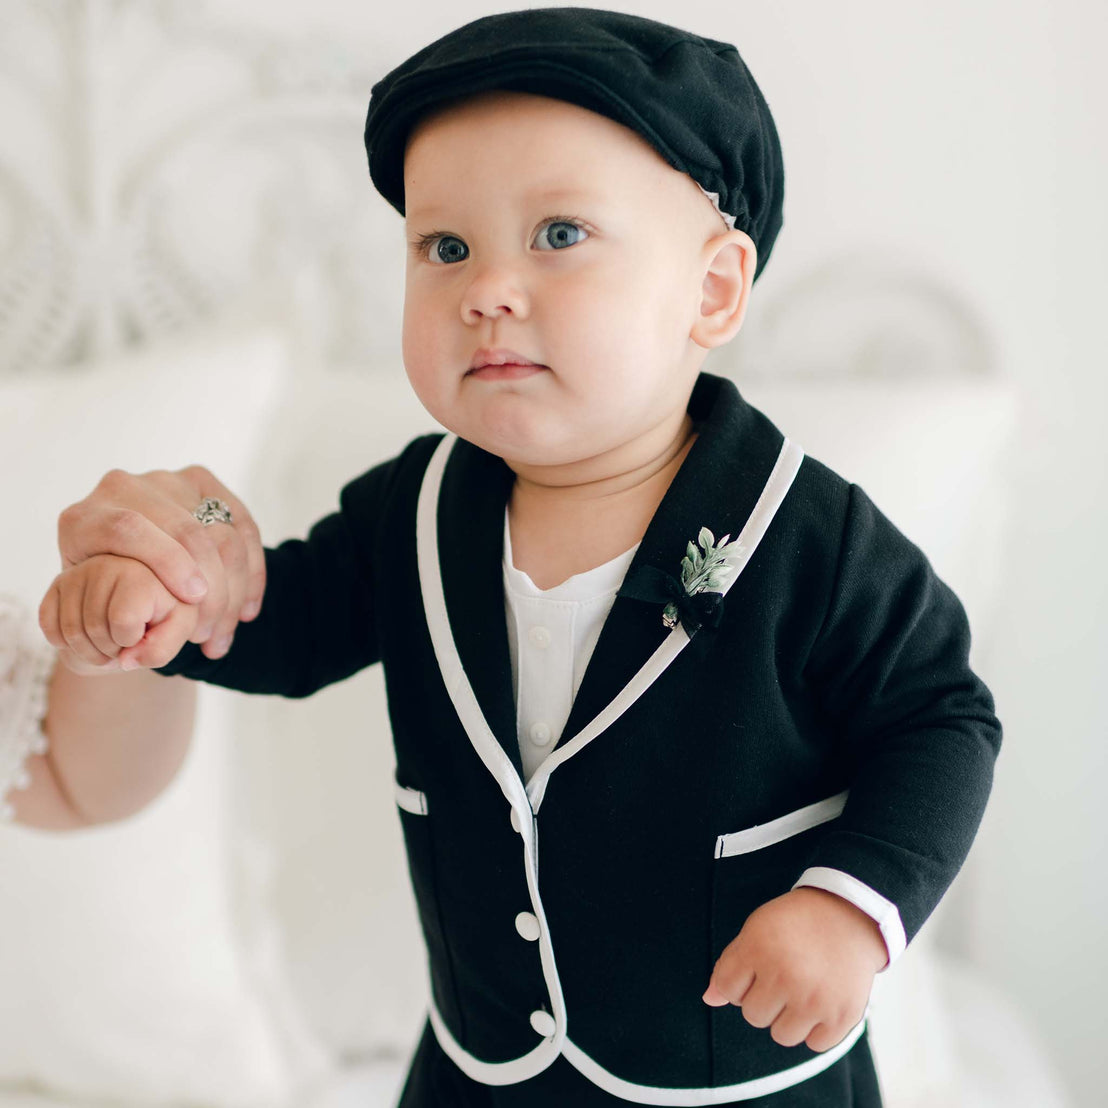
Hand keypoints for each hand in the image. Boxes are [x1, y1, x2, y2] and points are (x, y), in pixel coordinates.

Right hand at [40, 554, 200, 674]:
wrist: (139, 597)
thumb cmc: (164, 612)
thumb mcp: (177, 630)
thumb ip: (161, 649)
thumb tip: (126, 660)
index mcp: (139, 571)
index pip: (123, 621)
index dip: (132, 640)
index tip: (143, 632)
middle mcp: (104, 564)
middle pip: (95, 628)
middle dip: (112, 650)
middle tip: (125, 645)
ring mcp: (77, 572)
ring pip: (70, 631)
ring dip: (89, 652)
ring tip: (109, 645)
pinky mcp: (58, 583)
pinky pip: (48, 625)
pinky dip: (66, 643)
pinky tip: (87, 638)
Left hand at [57, 466, 263, 658]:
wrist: (115, 574)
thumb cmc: (101, 602)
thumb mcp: (90, 613)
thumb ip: (110, 620)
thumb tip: (138, 651)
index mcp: (84, 520)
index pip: (129, 528)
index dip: (166, 562)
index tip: (192, 599)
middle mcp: (125, 490)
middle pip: (185, 527)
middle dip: (210, 582)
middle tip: (208, 631)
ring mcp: (166, 483)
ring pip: (223, 527)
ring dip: (235, 586)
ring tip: (225, 631)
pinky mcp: (202, 484)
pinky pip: (243, 524)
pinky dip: (253, 570)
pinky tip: (248, 610)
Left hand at [702, 886, 886, 1052]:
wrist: (850, 914)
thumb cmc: (798, 921)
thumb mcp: (757, 928)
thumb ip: (730, 964)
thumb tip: (709, 1000)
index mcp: (759, 949)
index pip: (727, 990)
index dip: (739, 983)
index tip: (757, 970)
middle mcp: (785, 976)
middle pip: (753, 1016)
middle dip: (764, 1000)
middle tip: (784, 976)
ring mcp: (814, 1000)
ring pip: (781, 1035)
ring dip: (788, 1018)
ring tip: (802, 991)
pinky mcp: (841, 1017)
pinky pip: (814, 1044)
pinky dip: (817, 1029)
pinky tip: (822, 1001)